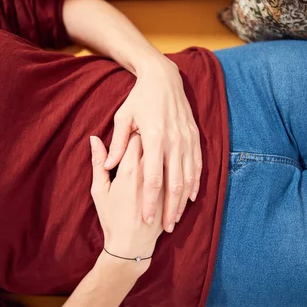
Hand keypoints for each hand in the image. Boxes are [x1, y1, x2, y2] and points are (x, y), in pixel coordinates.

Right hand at [90, 135, 163, 272]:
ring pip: (167, 157)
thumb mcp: (99, 190)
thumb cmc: (111, 217)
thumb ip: (98, 162)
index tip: (132, 131)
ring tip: (156, 150)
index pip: (135, 137)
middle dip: (150, 139)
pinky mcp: (173, 193)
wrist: (131, 245)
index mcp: (130, 170)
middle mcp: (150, 174)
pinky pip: (176, 173)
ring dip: (162, 151)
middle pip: (154, 145)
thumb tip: (94, 139)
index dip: (134, 131)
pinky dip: (172, 166)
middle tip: (145, 137)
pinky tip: (167, 164)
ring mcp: (164, 184)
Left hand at [103, 58, 201, 233]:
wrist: (164, 78)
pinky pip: (198, 166)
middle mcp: (174, 142)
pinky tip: (190, 197)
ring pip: (188, 179)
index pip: (152, 178)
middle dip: (169, 209)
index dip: (149, 202)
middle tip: (164, 229)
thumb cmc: (139, 98)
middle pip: (173, 184)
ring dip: (183, 201)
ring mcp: (187, 140)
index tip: (144, 219)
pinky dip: (195, 184)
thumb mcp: (123, 117)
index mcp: (154, 138)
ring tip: (176, 219)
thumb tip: (108, 165)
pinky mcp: (195, 138)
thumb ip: (118, 144)